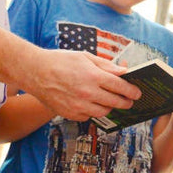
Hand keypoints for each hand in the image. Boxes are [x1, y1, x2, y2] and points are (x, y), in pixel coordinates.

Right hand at [22, 49, 139, 121]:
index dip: (131, 91)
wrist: (35, 72)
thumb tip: (123, 72)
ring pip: (103, 112)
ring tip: (112, 102)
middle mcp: (87, 93)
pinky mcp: (70, 114)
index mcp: (93, 76)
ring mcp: (78, 105)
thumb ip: (105, 66)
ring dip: (110, 107)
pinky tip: (93, 103)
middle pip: (115, 102)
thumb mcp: (85, 57)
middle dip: (125, 102)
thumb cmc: (60, 61)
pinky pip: (89, 116)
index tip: (137, 93)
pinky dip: (93, 111)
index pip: (120, 86)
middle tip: (129, 101)